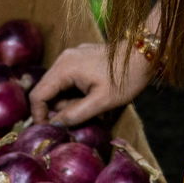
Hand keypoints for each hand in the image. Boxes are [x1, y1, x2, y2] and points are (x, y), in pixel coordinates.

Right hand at [28, 41, 154, 126]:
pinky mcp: (80, 57)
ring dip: (68, 100)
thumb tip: (54, 124)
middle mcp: (63, 59)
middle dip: (58, 108)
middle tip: (79, 116)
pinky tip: (91, 94)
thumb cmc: (126, 78)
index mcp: (65, 68)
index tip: (49, 129)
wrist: (145, 53)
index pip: (38, 95)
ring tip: (90, 104)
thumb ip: (74, 114)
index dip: (39, 115)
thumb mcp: (101, 102)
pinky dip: (74, 91)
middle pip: (47, 90)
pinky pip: (67, 79)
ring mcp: (71, 56)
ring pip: (58, 86)